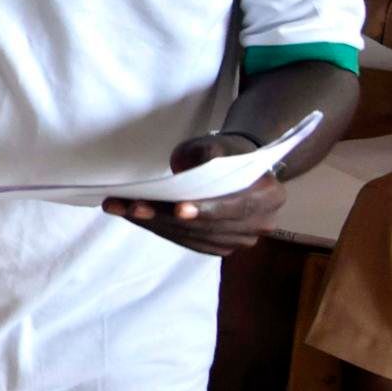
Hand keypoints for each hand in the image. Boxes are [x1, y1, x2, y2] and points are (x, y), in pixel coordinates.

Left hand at [103, 132, 285, 256]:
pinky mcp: (220, 246)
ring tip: (121, 208)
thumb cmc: (226, 152)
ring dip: (154, 224)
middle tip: (131, 205)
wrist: (238, 168)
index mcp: (270, 196)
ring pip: (193, 237)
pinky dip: (160, 229)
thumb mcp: (219, 144)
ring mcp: (240, 240)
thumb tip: (184, 169)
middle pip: (207, 226)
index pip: (235, 207)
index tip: (178, 208)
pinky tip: (135, 216)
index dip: (207, 209)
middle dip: (165, 216)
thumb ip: (207, 154)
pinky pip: (188, 242)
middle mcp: (260, 225)